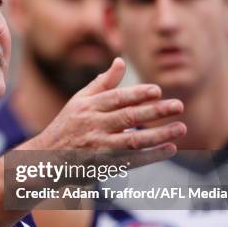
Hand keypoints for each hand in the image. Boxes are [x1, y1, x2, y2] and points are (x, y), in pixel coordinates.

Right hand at [40, 58, 185, 160]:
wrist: (45, 157)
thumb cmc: (66, 125)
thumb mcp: (79, 101)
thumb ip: (102, 83)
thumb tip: (120, 61)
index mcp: (88, 107)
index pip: (117, 98)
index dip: (137, 94)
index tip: (158, 91)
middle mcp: (92, 125)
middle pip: (128, 117)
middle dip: (155, 111)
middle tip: (179, 106)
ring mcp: (97, 146)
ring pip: (132, 140)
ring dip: (159, 135)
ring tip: (181, 128)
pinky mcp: (102, 164)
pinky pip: (131, 160)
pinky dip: (151, 156)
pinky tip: (169, 149)